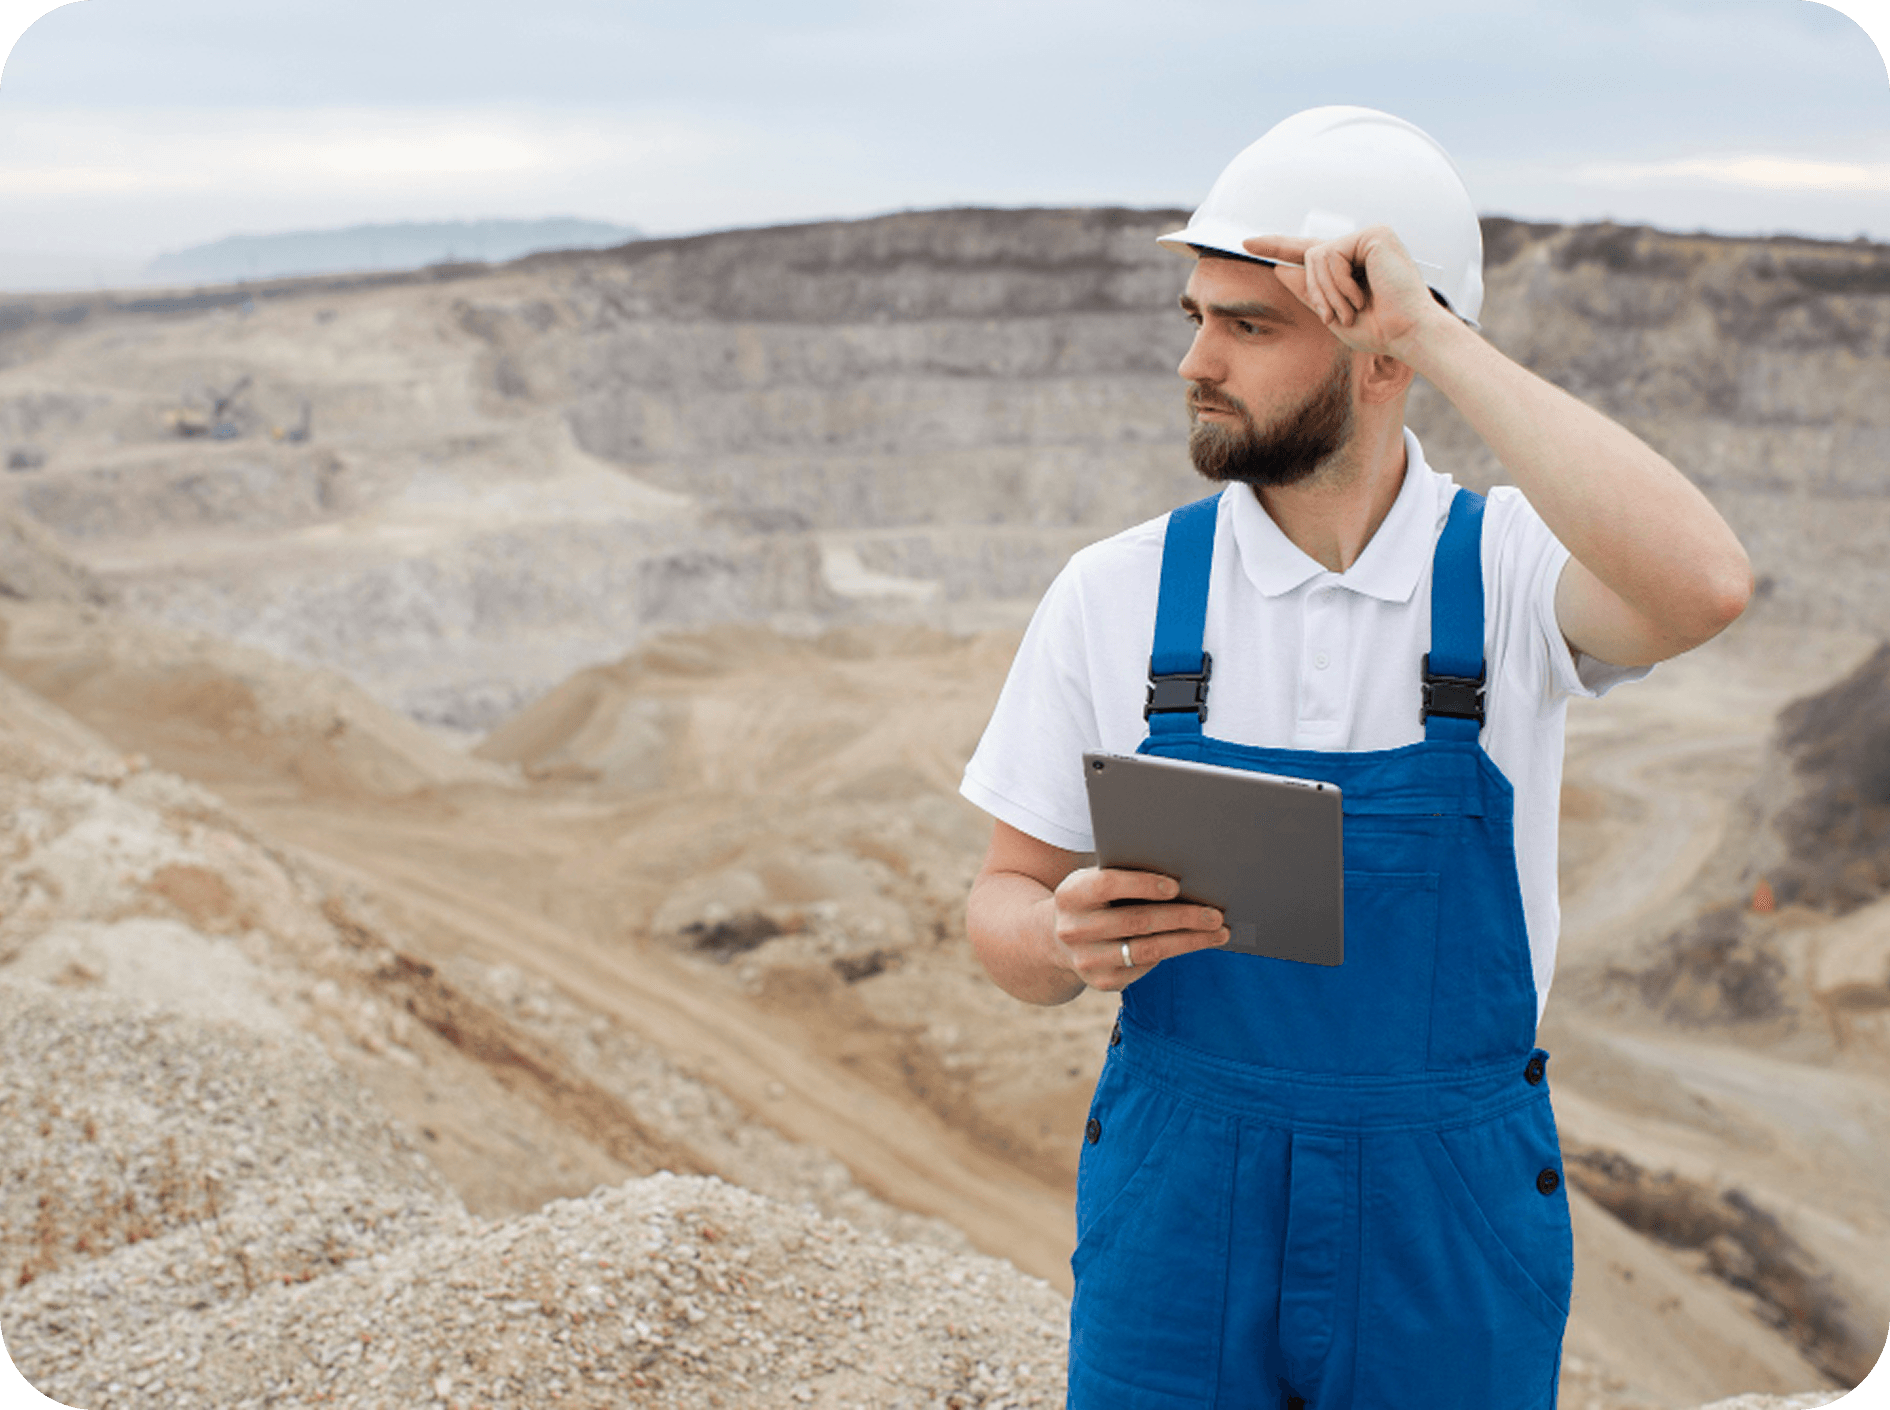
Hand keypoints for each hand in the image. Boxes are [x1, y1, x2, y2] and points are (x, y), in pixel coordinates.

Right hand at [1050, 867, 1228, 992]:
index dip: (1142, 884)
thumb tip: (1183, 876)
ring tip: (1218, 932)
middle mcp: (1074, 929)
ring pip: (1148, 949)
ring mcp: (1087, 960)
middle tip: (1215, 914)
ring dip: (1189, 941)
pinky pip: (1146, 966)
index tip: (1176, 886)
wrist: (1055, 939)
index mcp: (1070, 895)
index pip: (1107, 885)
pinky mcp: (1102, 982)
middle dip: (1182, 917)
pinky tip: (1194, 942)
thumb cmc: (1092, 900)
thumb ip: (1124, 876)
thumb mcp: (1093, 882)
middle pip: (1136, 921)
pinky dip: (1173, 953)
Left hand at [1242, 225, 1443, 360]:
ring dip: (1328, 292)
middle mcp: (1361, 243)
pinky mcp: (1375, 234)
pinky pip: (1331, 255)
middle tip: (1336, 317)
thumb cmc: (1379, 330)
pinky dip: (1339, 283)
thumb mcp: (1332, 314)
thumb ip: (1308, 292)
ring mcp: (1369, 236)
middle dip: (1316, 293)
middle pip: (1308, 258)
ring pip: (1316, 257)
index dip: (1276, 245)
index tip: (1247, 242)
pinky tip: (1362, 295)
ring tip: (1353, 308)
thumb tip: (1279, 269)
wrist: (1407, 335)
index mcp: (1352, 262)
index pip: (1308, 251)